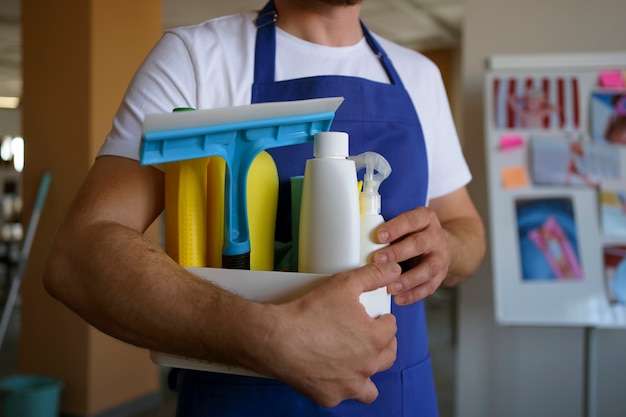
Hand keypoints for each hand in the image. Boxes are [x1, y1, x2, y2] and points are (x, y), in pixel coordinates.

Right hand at [255, 262, 399, 407]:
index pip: (391, 328)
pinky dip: (341, 386)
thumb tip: (393, 270)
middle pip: (387, 356)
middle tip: (370, 336)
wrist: (276, 339)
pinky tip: (332, 374)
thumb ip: (372, 276)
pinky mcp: (330, 396)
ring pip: (370, 387)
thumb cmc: (308, 313)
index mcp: (375, 339)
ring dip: (367, 374)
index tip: (376, 318)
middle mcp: (367, 365)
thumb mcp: (344, 284)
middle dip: (383, 345)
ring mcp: (349, 384)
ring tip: (357, 362)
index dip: (383, 320)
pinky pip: (343, 395)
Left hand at [374, 207, 450, 304]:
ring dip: (408, 279)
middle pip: (419, 244)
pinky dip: (413, 294)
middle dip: (397, 253)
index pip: (411, 220)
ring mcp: (441, 256)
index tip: (378, 236)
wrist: (439, 245)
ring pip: (428, 269)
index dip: (395, 228)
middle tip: (377, 260)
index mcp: (426, 218)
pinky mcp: (441, 275)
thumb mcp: (405, 224)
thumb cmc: (413, 234)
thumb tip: (362, 239)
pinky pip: (429, 287)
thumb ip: (390, 231)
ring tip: (390, 286)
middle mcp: (436, 236)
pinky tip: (399, 298)